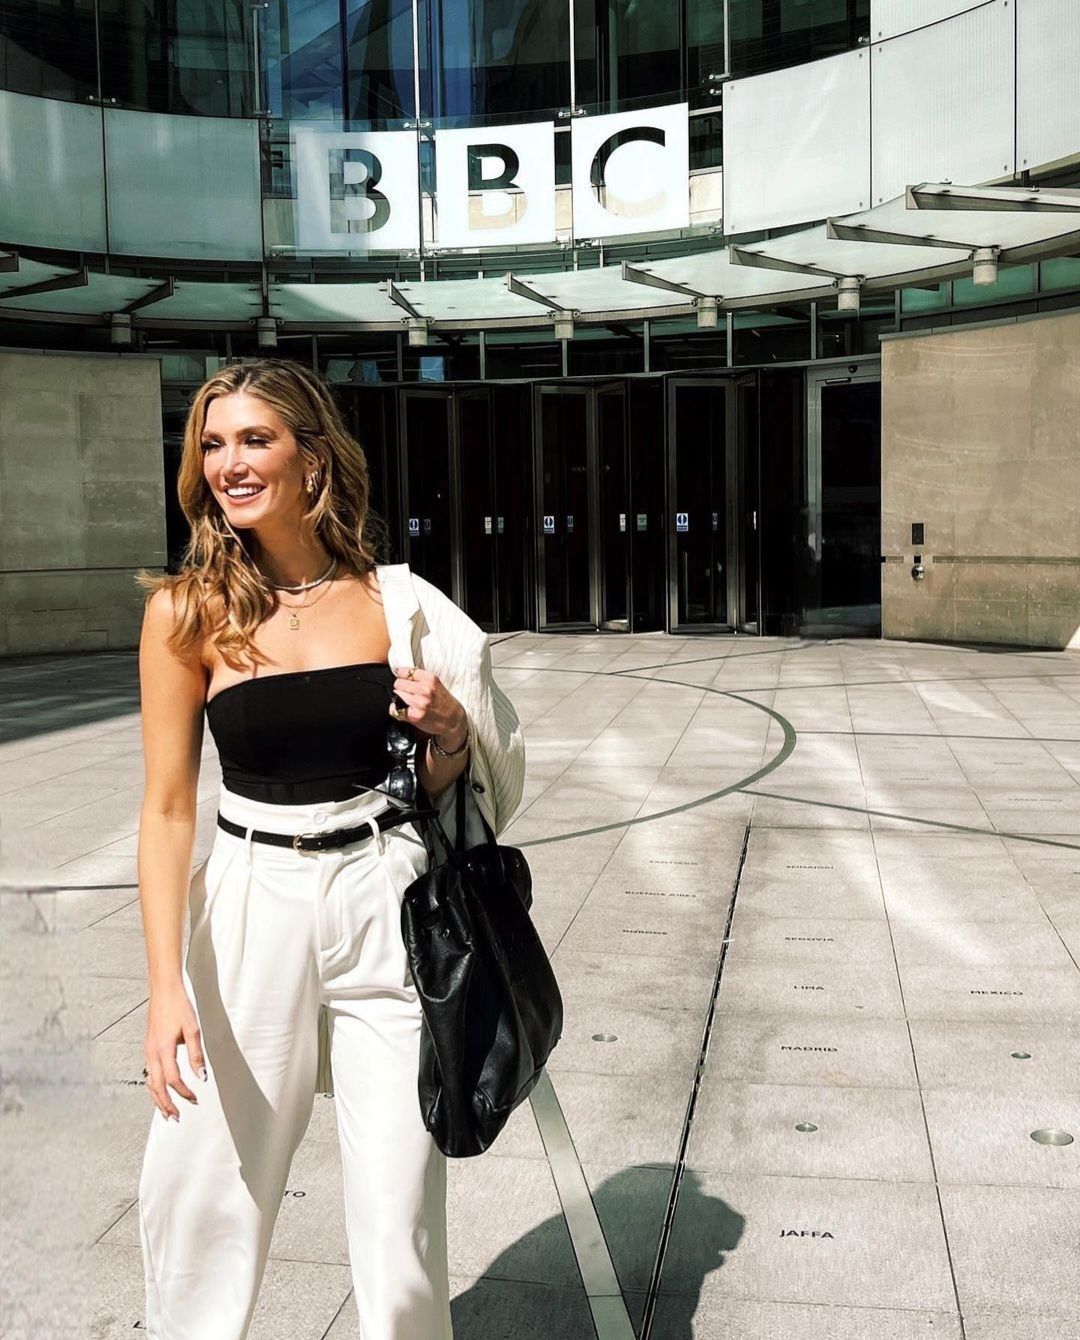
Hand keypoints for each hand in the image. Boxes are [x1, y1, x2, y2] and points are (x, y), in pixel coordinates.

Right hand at [144, 981, 206, 1120]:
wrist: (163, 990)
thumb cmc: (179, 1006)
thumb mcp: (193, 1029)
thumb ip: (196, 1054)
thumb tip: (202, 1076)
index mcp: (163, 1050)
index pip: (173, 1080)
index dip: (184, 1092)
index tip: (195, 1099)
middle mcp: (152, 1054)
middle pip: (157, 1087)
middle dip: (166, 1105)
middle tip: (177, 1118)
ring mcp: (147, 1051)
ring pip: (150, 1083)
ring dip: (158, 1100)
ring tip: (167, 1112)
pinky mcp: (148, 1048)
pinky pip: (149, 1074)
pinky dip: (154, 1087)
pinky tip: (160, 1091)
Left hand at [390, 666, 467, 748]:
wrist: (453, 720)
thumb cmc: (444, 702)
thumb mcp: (436, 684)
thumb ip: (421, 679)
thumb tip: (400, 675)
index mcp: (430, 679)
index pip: (404, 671)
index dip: (402, 676)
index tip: (404, 680)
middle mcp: (424, 690)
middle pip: (398, 683)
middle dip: (400, 687)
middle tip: (407, 693)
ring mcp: (419, 703)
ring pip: (396, 694)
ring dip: (399, 698)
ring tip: (408, 701)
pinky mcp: (414, 716)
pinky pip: (395, 709)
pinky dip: (396, 710)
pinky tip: (404, 710)